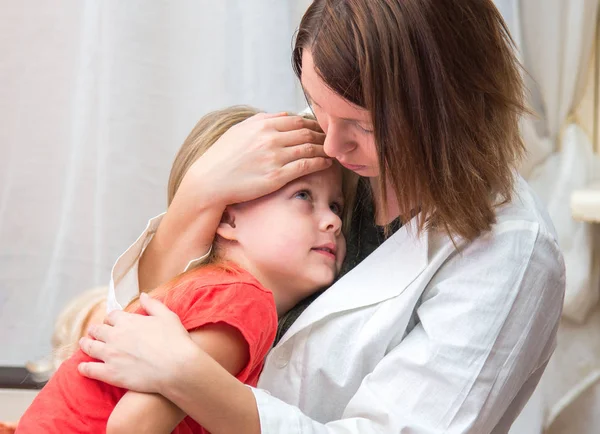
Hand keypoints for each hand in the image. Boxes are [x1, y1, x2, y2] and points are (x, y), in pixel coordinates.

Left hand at [78, 293, 195, 393]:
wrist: (177, 367)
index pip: (112, 316)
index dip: (111, 318)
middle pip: (98, 330)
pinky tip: (82, 367)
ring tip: (84, 344)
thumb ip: (153, 304)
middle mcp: (115, 335)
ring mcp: (110, 355)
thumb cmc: (175, 341)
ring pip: (90, 347)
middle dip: (95, 330)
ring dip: (85, 344)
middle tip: (93, 332)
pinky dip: (84, 368)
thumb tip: (143, 295)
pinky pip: (89, 369)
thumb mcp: (168, 316)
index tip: (112, 321)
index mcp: (128, 321)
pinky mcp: (110, 373)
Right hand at [176, 112, 329, 208]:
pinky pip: (305, 166)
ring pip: (308, 148)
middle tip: (332, 140)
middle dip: (321, 136)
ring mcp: (274, 157)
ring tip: (332, 151)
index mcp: (262, 126)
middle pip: (306, 133)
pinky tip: (326, 163)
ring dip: (323, 149)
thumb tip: (284, 115)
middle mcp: (270, 139)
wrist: (210, 181)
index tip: (321, 129)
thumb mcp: (239, 130)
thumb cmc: (222, 157)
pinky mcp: (276, 176)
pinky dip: (319, 163)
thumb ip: (262, 120)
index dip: (313, 124)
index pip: (297, 121)